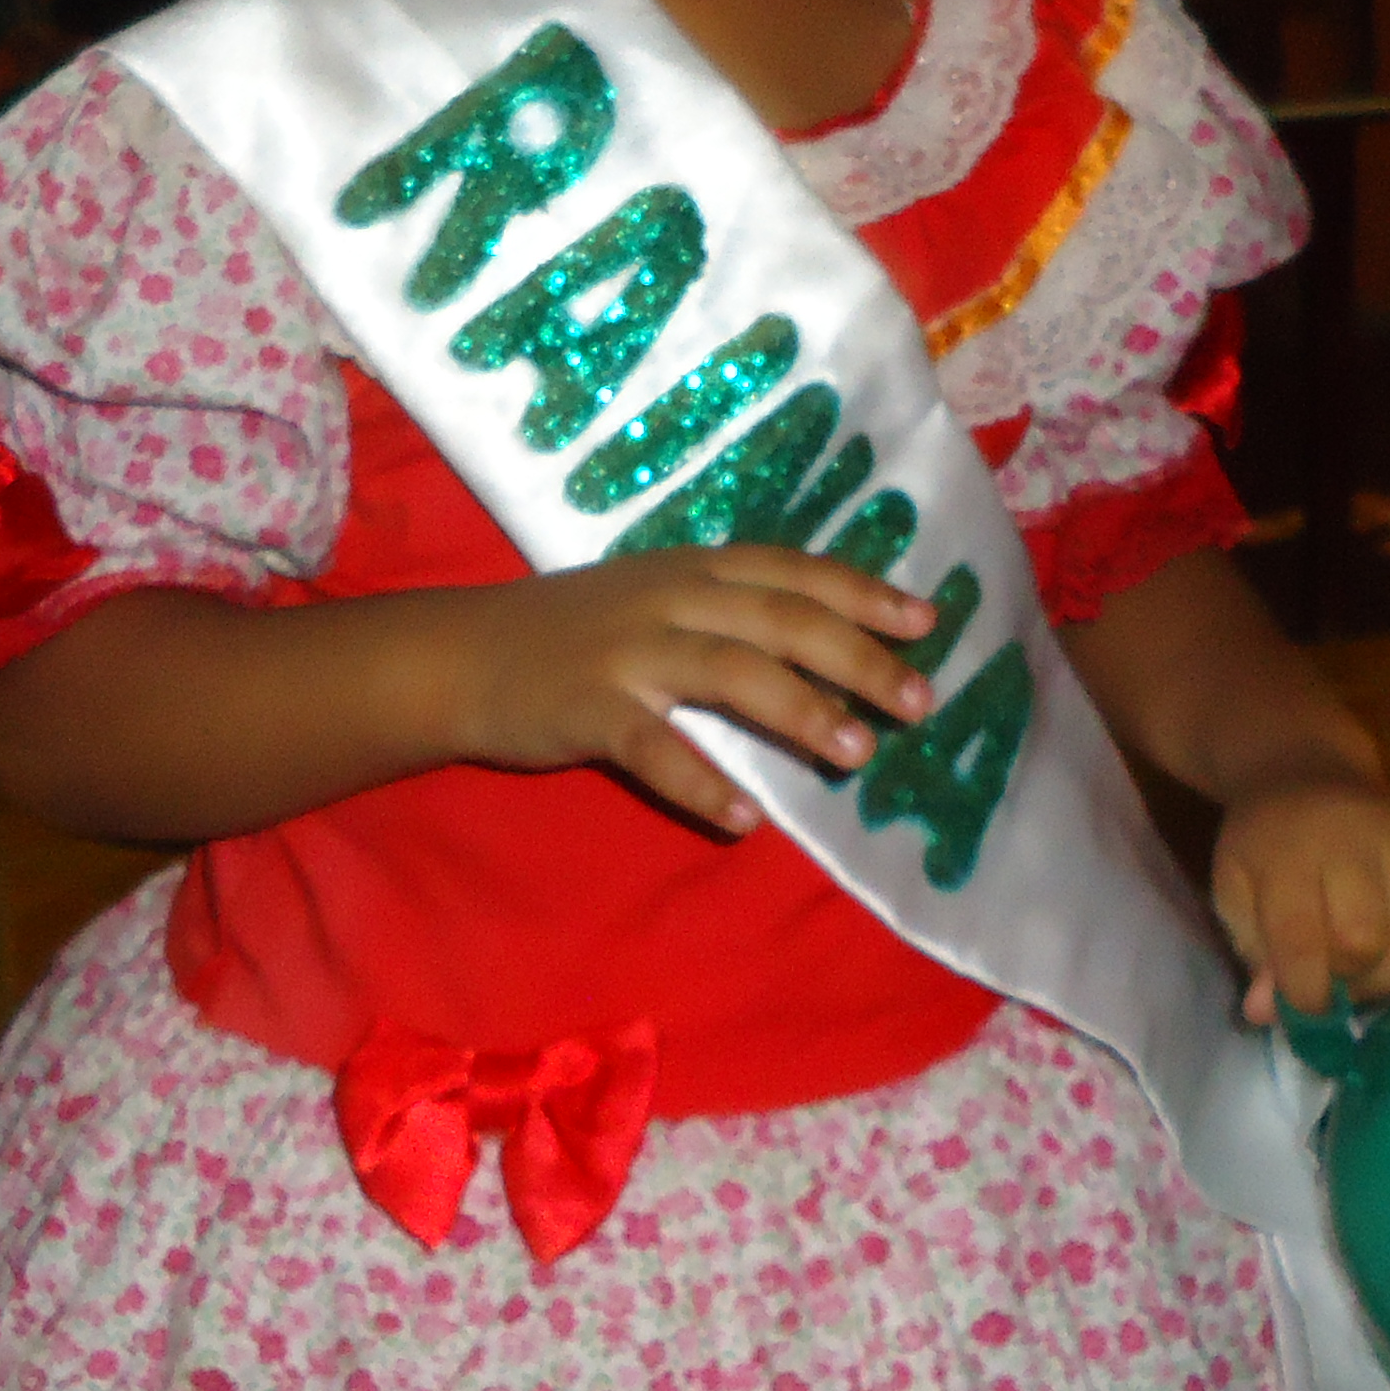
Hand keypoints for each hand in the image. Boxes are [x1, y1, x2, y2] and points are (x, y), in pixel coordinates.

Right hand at [439, 547, 935, 834]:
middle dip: (857, 658)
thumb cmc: (572, 632)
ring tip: (856, 753)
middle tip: (919, 701)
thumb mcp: (654, 599)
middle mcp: (670, 599)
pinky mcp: (589, 707)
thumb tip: (828, 649)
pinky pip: (655, 749)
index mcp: (693, 569)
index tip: (928, 620)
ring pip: (732, 673)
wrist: (461, 655)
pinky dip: (702, 783)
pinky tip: (745, 821)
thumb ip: (729, 616)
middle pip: (781, 620)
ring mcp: (629, 651)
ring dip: (800, 711)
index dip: (862, 591)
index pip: (793, 571)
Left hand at [1209, 775, 1389, 1029]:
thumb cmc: (1266, 841)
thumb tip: (1267, 1014)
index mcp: (1290, 850)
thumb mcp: (1235, 889)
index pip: (1300, 937)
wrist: (1304, 772)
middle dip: (1350, 983)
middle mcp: (1357, 838)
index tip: (1305, 1009)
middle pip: (1365, 939)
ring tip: (1377, 974)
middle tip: (1340, 985)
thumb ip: (1253, 951)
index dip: (1304, 992)